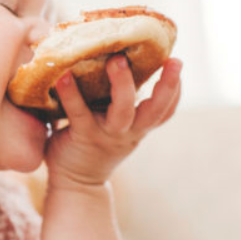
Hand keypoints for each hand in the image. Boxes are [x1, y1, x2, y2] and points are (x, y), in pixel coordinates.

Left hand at [44, 56, 182, 188]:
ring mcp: (106, 135)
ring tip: (117, 59)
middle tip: (173, 60)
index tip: (177, 63)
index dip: (175, 90)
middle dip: (167, 86)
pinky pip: (79, 113)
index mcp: (137, 127)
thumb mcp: (113, 124)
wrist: (72, 183)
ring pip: (123, 111)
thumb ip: (116, 100)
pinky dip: (71, 94)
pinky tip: (63, 76)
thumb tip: (115, 56)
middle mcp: (127, 131)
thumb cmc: (91, 143)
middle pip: (155, 110)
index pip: (165, 111)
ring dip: (123, 84)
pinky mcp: (82, 136)